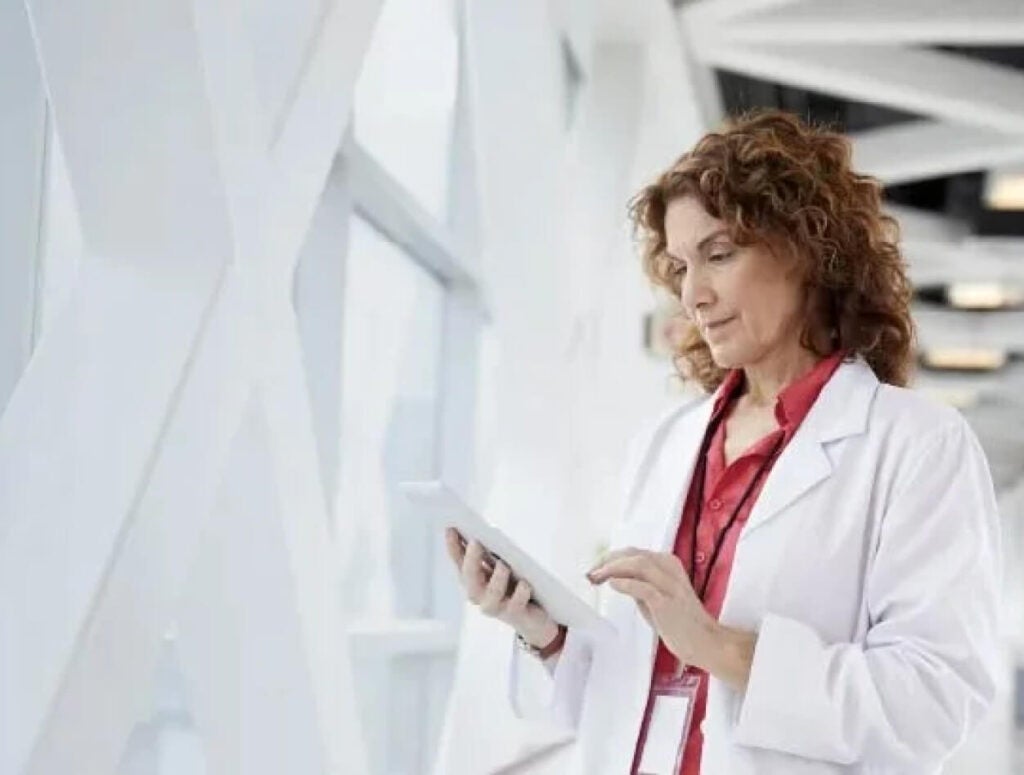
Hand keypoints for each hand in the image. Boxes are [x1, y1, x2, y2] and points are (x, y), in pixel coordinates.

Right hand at [444, 528, 559, 648]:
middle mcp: (480, 594)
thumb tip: (485, 531)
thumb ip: (490, 552)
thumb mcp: (501, 563)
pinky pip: (516, 605)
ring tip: (503, 565)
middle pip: (470, 578)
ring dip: (496, 578)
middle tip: (475, 542)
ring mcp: (496, 606)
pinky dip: (520, 594)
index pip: (459, 560)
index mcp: (473, 578)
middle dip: (471, 560)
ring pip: (492, 594)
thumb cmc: (515, 583)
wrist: (535, 615)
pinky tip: (524, 584)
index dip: (453, 546)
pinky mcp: (516, 614)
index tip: (451, 529)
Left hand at [588, 547, 756, 689]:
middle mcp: (670, 568)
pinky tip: (612, 585)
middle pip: (633, 555)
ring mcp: (670, 584)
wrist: (705, 642)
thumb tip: (615, 578)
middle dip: (608, 561)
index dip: (611, 557)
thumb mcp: (657, 596)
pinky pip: (643, 587)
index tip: (595, 567)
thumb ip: (640, 585)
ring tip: (596, 577)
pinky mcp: (667, 602)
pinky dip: (625, 583)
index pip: (634, 552)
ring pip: (638, 565)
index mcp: (668, 563)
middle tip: (591, 573)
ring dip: (612, 569)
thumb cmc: (680, 622)